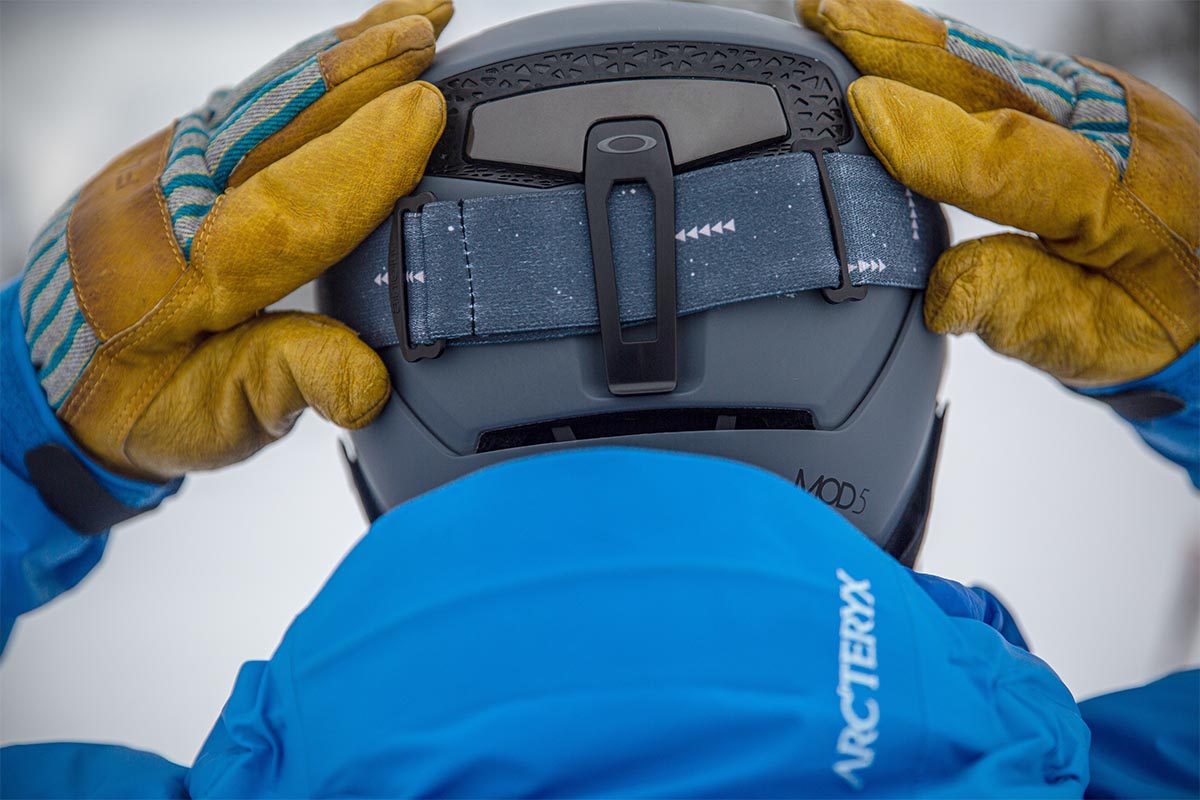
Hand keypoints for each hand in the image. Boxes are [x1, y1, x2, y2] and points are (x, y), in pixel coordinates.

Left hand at [18, 0, 451, 478]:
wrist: (56, 366)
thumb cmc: (138, 399)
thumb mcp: (211, 417)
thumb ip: (285, 384)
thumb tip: (367, 381)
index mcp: (177, 279)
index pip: (283, 210)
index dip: (359, 160)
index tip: (424, 115)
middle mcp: (166, 204)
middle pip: (273, 124)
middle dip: (358, 73)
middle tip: (430, 36)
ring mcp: (167, 167)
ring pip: (265, 96)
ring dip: (342, 54)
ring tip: (412, 20)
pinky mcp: (175, 152)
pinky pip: (253, 98)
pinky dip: (311, 69)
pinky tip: (353, 49)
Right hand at [798, 0, 1198, 386]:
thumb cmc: (1152, 312)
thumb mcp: (1090, 337)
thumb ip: (1016, 309)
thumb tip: (940, 292)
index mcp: (1113, 196)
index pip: (1008, 158)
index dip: (929, 135)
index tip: (860, 107)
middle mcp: (1106, 127)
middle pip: (990, 76)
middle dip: (900, 45)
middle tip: (824, 18)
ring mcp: (1092, 100)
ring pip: (985, 58)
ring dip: (906, 36)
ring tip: (835, 17)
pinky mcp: (1075, 93)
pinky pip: (993, 64)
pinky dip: (933, 51)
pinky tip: (890, 44)